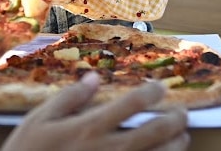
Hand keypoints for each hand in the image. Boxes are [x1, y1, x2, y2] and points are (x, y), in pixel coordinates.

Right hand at [1, 72, 188, 150]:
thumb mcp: (39, 120)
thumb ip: (69, 98)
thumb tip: (94, 77)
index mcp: (88, 127)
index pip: (130, 104)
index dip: (150, 92)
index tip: (159, 87)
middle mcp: (108, 150)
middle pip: (154, 133)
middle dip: (173, 120)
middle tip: (182, 113)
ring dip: (175, 146)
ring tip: (182, 137)